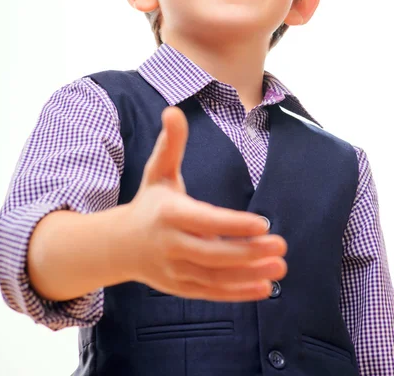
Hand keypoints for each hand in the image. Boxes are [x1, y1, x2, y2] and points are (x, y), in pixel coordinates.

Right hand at [117, 106, 287, 301]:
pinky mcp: (181, 287)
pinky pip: (211, 292)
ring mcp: (175, 270)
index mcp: (168, 213)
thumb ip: (171, 143)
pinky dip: (237, 293)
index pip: (204, 221)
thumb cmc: (149, 202)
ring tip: (280, 267)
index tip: (263, 223)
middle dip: (248, 252)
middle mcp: (170, 244)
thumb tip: (173, 109)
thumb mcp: (158, 171)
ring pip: (215, 277)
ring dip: (249, 274)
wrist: (121, 245)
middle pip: (213, 253)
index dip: (232, 225)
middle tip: (281, 244)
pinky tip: (264, 287)